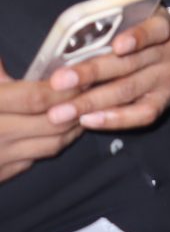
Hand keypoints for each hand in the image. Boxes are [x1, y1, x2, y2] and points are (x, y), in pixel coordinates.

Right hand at [0, 61, 83, 184]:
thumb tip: (2, 57)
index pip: (34, 98)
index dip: (64, 87)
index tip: (85, 73)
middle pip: (52, 123)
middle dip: (79, 106)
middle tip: (98, 89)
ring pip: (52, 144)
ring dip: (74, 126)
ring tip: (88, 106)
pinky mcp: (1, 174)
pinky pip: (37, 158)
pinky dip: (56, 142)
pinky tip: (67, 128)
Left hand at [46, 0, 169, 132]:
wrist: (168, 52)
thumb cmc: (139, 28)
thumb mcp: (136, 9)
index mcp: (163, 26)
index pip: (154, 30)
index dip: (137, 37)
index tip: (116, 45)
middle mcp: (168, 53)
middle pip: (129, 65)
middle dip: (91, 74)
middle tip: (58, 82)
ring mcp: (167, 79)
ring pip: (128, 91)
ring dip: (92, 102)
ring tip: (59, 112)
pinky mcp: (162, 102)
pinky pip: (141, 115)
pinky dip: (115, 120)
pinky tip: (87, 122)